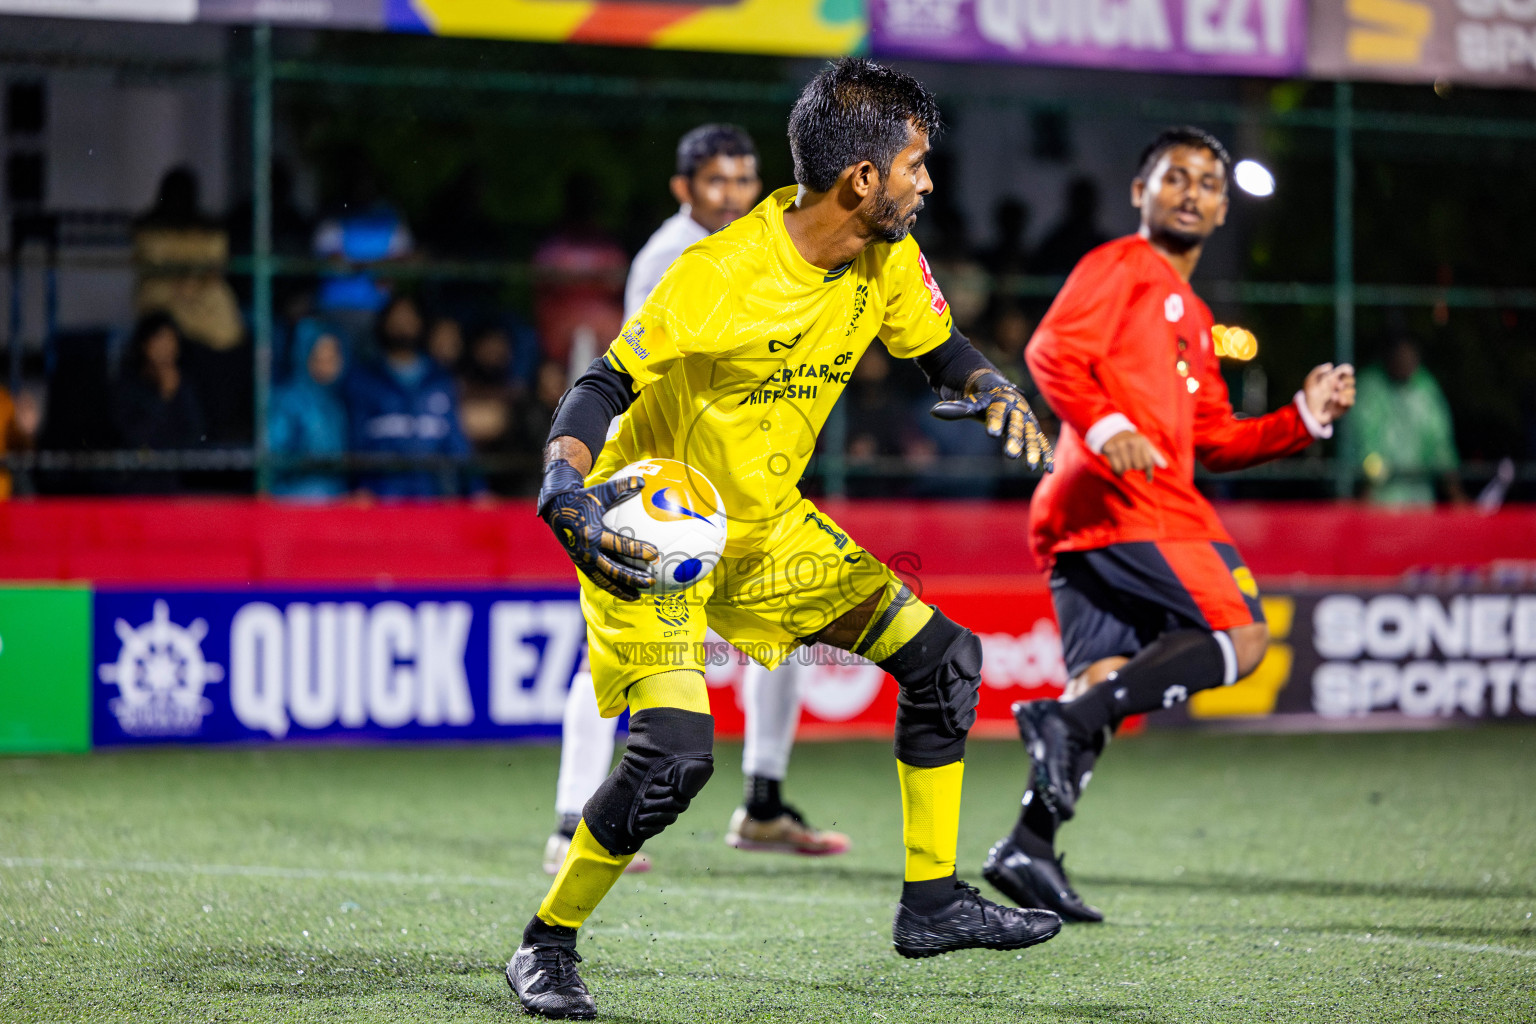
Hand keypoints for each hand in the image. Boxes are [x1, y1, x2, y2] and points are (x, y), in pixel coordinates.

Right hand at [538, 460, 657, 600]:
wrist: (555, 509)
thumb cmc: (581, 498)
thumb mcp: (600, 491)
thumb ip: (622, 487)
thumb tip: (644, 481)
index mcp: (593, 533)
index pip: (619, 545)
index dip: (637, 550)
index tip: (654, 554)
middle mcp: (587, 551)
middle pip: (613, 569)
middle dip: (632, 577)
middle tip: (651, 580)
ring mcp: (582, 560)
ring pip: (605, 580)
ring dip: (622, 588)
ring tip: (639, 595)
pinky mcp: (580, 565)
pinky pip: (598, 579)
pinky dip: (611, 587)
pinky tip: (626, 592)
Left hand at [930, 370, 1053, 470]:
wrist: (1001, 389)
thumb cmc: (982, 397)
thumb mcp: (969, 401)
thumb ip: (956, 408)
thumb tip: (935, 411)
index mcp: (1001, 399)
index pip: (997, 411)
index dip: (995, 421)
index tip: (991, 434)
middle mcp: (1017, 408)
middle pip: (1016, 425)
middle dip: (1015, 440)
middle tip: (1011, 456)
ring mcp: (1027, 419)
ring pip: (1031, 435)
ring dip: (1032, 451)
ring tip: (1030, 467)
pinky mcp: (1033, 430)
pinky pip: (1040, 442)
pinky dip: (1045, 454)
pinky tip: (1048, 470)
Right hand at [1101, 430, 1167, 481]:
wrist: (1113, 432)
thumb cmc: (1132, 442)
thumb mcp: (1144, 445)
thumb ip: (1154, 455)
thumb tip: (1164, 466)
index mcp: (1142, 441)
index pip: (1148, 462)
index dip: (1149, 473)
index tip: (1148, 480)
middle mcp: (1131, 442)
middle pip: (1137, 466)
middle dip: (1135, 468)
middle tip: (1132, 464)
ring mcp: (1119, 445)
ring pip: (1126, 468)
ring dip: (1125, 470)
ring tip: (1125, 465)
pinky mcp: (1110, 449)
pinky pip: (1116, 468)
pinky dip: (1118, 471)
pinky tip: (1118, 468)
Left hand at [1303, 362, 1355, 424]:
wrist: (1310, 412)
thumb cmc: (1311, 395)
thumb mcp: (1310, 381)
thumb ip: (1318, 371)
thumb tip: (1330, 366)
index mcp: (1334, 377)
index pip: (1346, 370)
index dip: (1347, 370)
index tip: (1343, 372)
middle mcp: (1341, 386)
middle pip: (1351, 379)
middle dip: (1345, 381)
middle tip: (1337, 385)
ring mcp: (1344, 395)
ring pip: (1352, 390)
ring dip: (1343, 392)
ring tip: (1332, 396)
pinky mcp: (1346, 405)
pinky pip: (1351, 401)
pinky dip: (1345, 400)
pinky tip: (1338, 401)